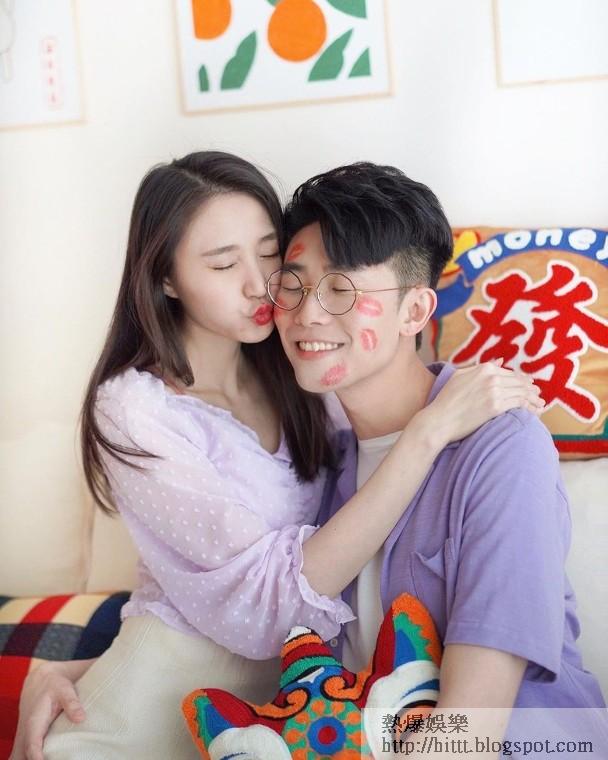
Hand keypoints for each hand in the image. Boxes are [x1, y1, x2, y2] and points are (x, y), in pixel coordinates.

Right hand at [10, 660, 87, 759]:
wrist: (40, 682)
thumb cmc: (54, 686)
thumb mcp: (65, 690)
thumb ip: (72, 703)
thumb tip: (81, 718)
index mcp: (34, 723)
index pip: (32, 746)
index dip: (37, 758)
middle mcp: (26, 733)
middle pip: (23, 756)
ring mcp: (25, 739)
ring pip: (21, 756)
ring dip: (33, 759)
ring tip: (55, 758)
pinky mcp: (28, 741)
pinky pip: (24, 755)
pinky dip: (32, 758)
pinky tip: (47, 757)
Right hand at [420, 360, 544, 447]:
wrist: (440, 419)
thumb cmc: (446, 400)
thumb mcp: (460, 376)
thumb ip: (480, 367)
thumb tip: (500, 361)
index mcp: (484, 368)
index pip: (510, 373)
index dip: (522, 379)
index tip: (529, 385)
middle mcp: (491, 377)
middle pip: (518, 382)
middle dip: (531, 389)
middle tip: (538, 395)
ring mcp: (494, 391)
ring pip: (522, 393)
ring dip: (534, 399)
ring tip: (540, 404)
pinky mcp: (496, 406)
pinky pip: (520, 404)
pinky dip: (530, 407)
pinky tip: (535, 412)